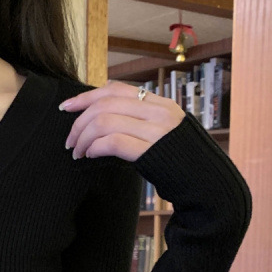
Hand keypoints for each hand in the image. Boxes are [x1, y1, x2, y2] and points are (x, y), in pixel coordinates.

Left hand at [60, 80, 185, 161]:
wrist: (204, 182)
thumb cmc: (178, 161)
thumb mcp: (162, 131)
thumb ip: (139, 120)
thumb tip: (105, 117)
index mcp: (159, 103)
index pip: (115, 89)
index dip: (86, 96)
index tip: (66, 107)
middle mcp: (157, 111)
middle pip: (104, 104)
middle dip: (79, 122)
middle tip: (69, 141)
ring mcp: (155, 129)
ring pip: (104, 121)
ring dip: (83, 138)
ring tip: (78, 152)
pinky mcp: (150, 150)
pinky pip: (113, 141)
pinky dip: (95, 147)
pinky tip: (91, 155)